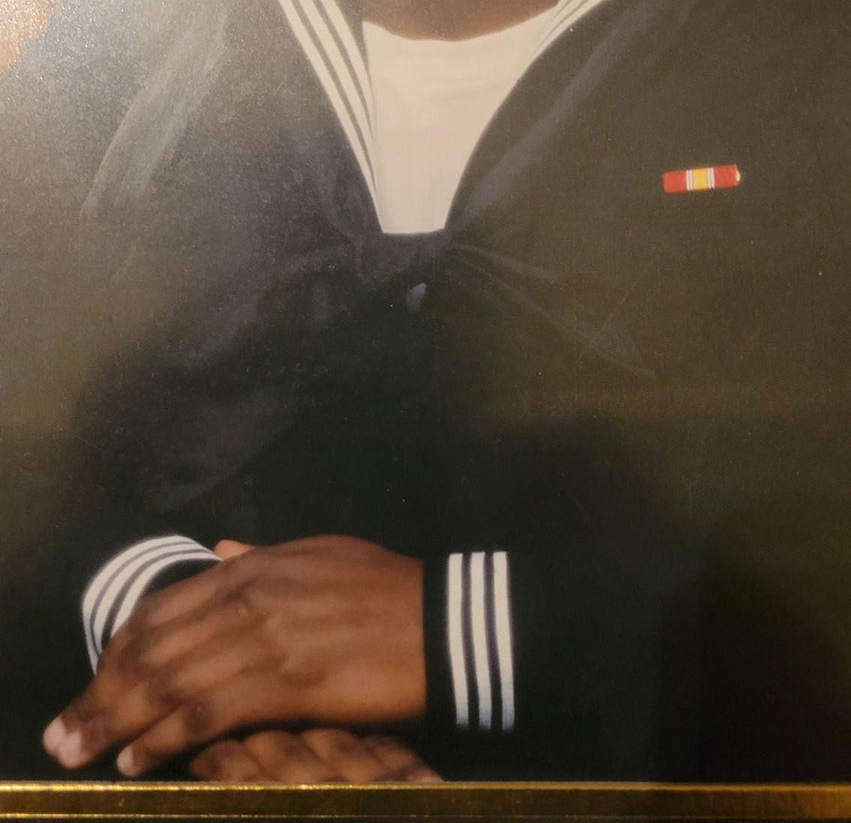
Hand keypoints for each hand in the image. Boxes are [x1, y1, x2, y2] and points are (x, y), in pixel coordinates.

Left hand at [43, 535, 424, 775]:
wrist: (441, 620)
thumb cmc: (386, 588)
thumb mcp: (319, 553)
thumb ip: (264, 557)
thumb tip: (224, 551)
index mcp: (254, 568)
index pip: (162, 609)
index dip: (118, 651)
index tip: (94, 683)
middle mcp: (248, 596)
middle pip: (153, 647)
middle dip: (99, 692)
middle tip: (62, 731)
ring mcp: (263, 638)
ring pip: (168, 680)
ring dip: (115, 721)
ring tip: (80, 750)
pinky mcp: (284, 682)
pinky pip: (206, 712)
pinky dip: (163, 738)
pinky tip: (137, 759)